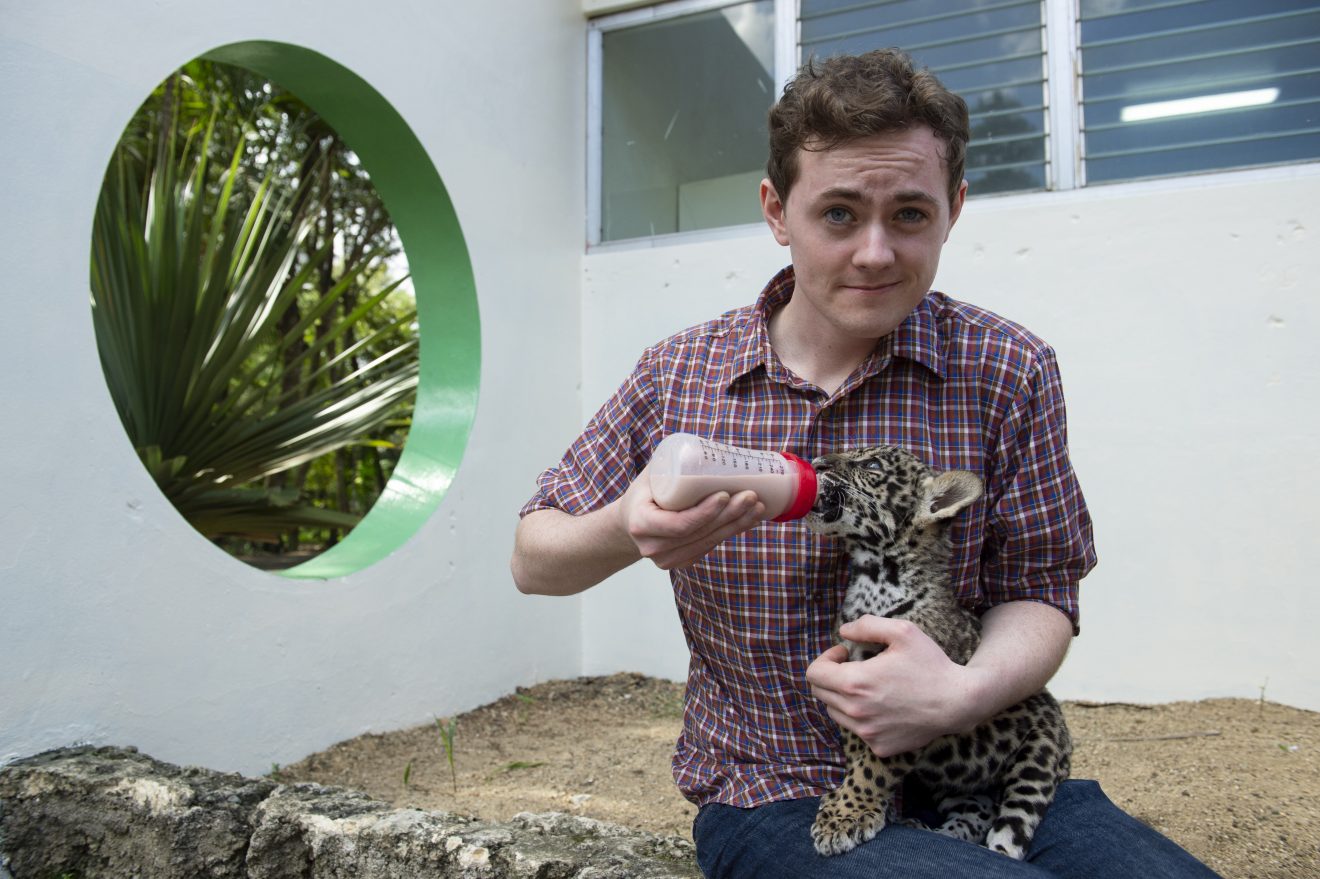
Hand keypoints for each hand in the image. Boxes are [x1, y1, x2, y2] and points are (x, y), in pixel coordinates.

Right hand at [617, 469, 764, 569]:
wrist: (631, 520)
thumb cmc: (645, 492)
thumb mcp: (651, 474)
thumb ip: (672, 461)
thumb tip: (707, 444)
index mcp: (641, 523)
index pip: (680, 523)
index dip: (706, 512)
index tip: (726, 494)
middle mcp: (652, 547)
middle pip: (699, 533)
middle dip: (729, 515)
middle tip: (751, 496)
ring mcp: (667, 559)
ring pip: (709, 542)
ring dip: (737, 526)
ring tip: (757, 507)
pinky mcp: (681, 563)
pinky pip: (709, 547)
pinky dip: (731, 533)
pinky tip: (749, 520)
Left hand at [806, 615, 985, 756]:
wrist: (958, 702)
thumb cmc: (931, 664)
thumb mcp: (902, 631)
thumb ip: (867, 625)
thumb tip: (843, 632)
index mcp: (855, 683)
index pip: (814, 674)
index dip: (826, 658)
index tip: (845, 653)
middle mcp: (855, 712)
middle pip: (820, 693)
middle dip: (831, 676)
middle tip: (855, 666)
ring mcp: (866, 733)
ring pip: (835, 713)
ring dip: (843, 697)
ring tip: (869, 686)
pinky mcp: (879, 747)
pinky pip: (856, 730)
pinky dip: (861, 717)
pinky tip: (883, 705)